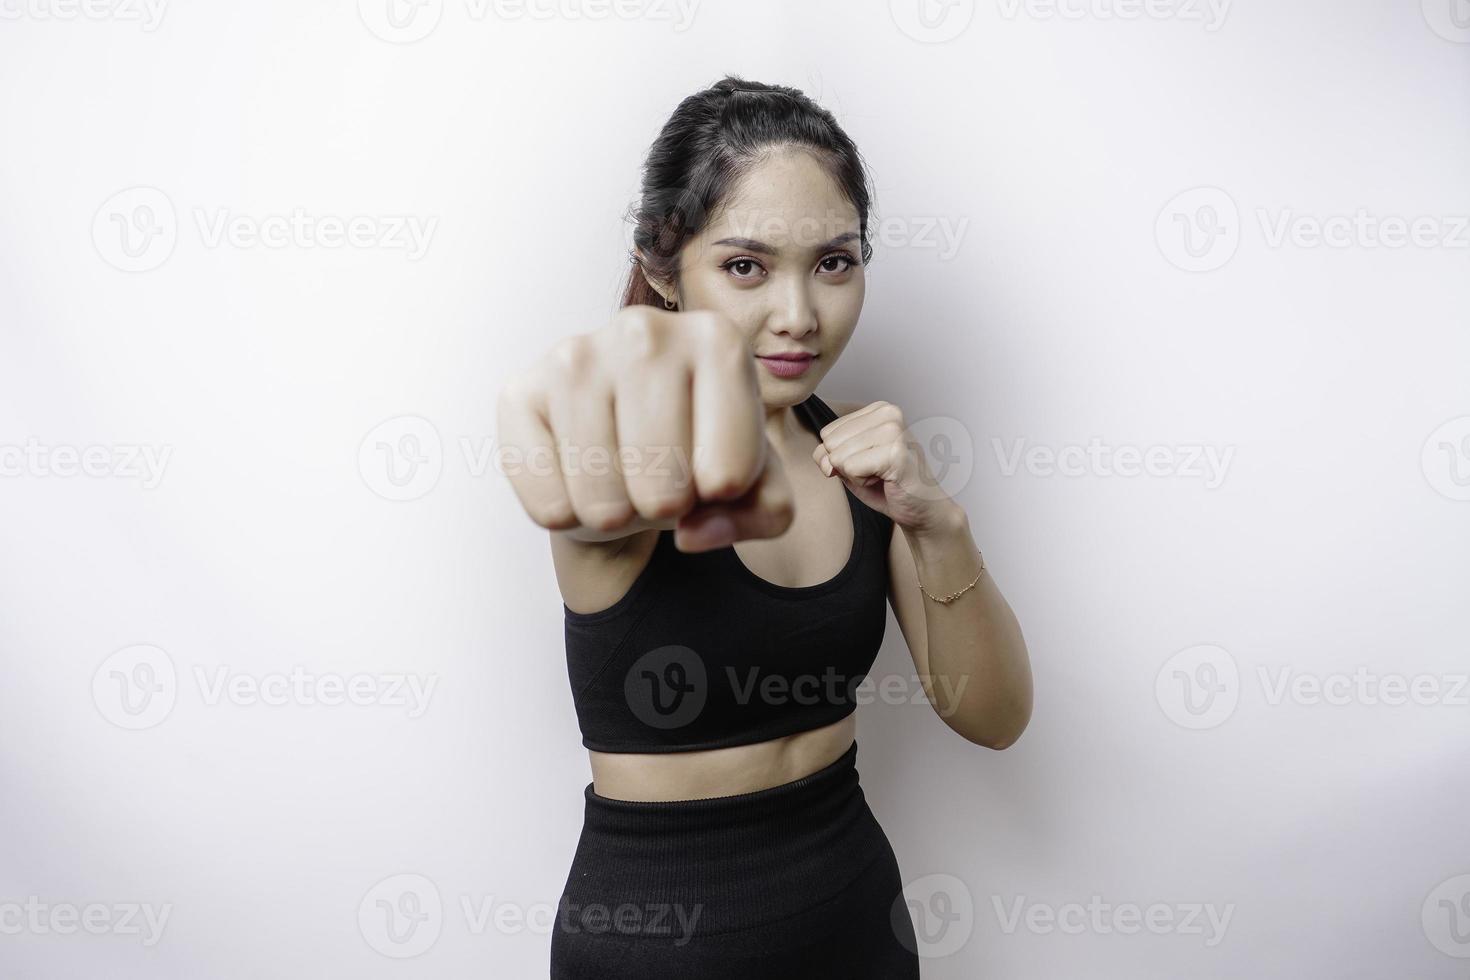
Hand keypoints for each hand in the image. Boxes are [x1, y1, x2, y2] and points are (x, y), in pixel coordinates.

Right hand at [496, 306, 794, 551]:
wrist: (624, 441)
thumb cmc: (698, 451)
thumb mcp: (758, 484)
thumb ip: (765, 513)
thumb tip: (694, 534)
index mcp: (718, 340)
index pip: (731, 473)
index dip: (724, 498)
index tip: (711, 467)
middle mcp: (645, 331)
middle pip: (664, 487)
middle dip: (666, 507)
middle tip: (660, 478)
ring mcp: (575, 356)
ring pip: (603, 502)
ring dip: (616, 514)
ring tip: (622, 476)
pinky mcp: (519, 393)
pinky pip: (549, 504)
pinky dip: (567, 514)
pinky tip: (576, 474)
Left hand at [809, 400, 960, 533]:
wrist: (923, 510)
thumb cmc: (888, 487)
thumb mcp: (849, 466)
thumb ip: (828, 456)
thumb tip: (824, 459)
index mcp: (878, 410)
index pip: (827, 433)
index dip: (840, 458)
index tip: (869, 464)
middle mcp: (888, 413)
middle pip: (830, 443)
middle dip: (847, 466)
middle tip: (877, 472)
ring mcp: (893, 430)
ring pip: (839, 456)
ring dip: (856, 476)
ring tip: (882, 476)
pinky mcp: (895, 452)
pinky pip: (850, 469)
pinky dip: (863, 483)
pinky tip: (886, 481)